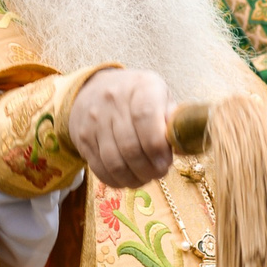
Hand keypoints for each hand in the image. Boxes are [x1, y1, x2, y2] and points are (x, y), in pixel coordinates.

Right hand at [68, 69, 176, 188]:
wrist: (93, 90)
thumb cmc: (138, 97)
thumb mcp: (161, 97)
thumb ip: (173, 121)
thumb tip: (183, 146)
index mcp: (141, 87)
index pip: (146, 117)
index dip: (157, 146)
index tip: (166, 162)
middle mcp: (114, 100)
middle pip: (130, 146)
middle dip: (149, 168)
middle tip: (159, 173)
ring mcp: (94, 120)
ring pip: (114, 162)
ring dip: (134, 178)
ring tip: (145, 177)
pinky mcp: (83, 138)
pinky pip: (100, 168)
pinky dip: (117, 180)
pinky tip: (128, 178)